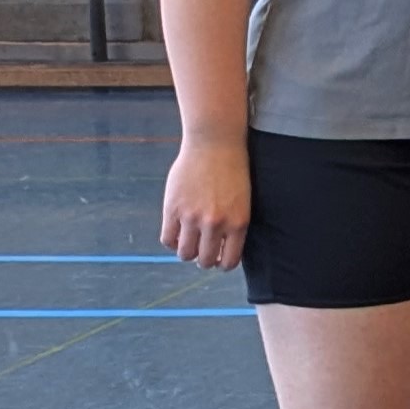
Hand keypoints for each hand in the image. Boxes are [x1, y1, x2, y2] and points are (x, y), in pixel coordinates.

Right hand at [161, 135, 251, 270]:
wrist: (215, 144)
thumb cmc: (232, 170)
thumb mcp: (242, 201)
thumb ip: (232, 225)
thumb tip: (221, 249)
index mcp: (238, 223)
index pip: (230, 261)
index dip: (223, 264)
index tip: (219, 259)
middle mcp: (216, 224)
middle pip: (205, 261)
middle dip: (204, 260)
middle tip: (202, 251)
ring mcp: (192, 217)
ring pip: (185, 253)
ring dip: (186, 252)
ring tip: (189, 242)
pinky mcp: (172, 209)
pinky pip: (167, 239)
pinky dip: (171, 241)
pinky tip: (177, 232)